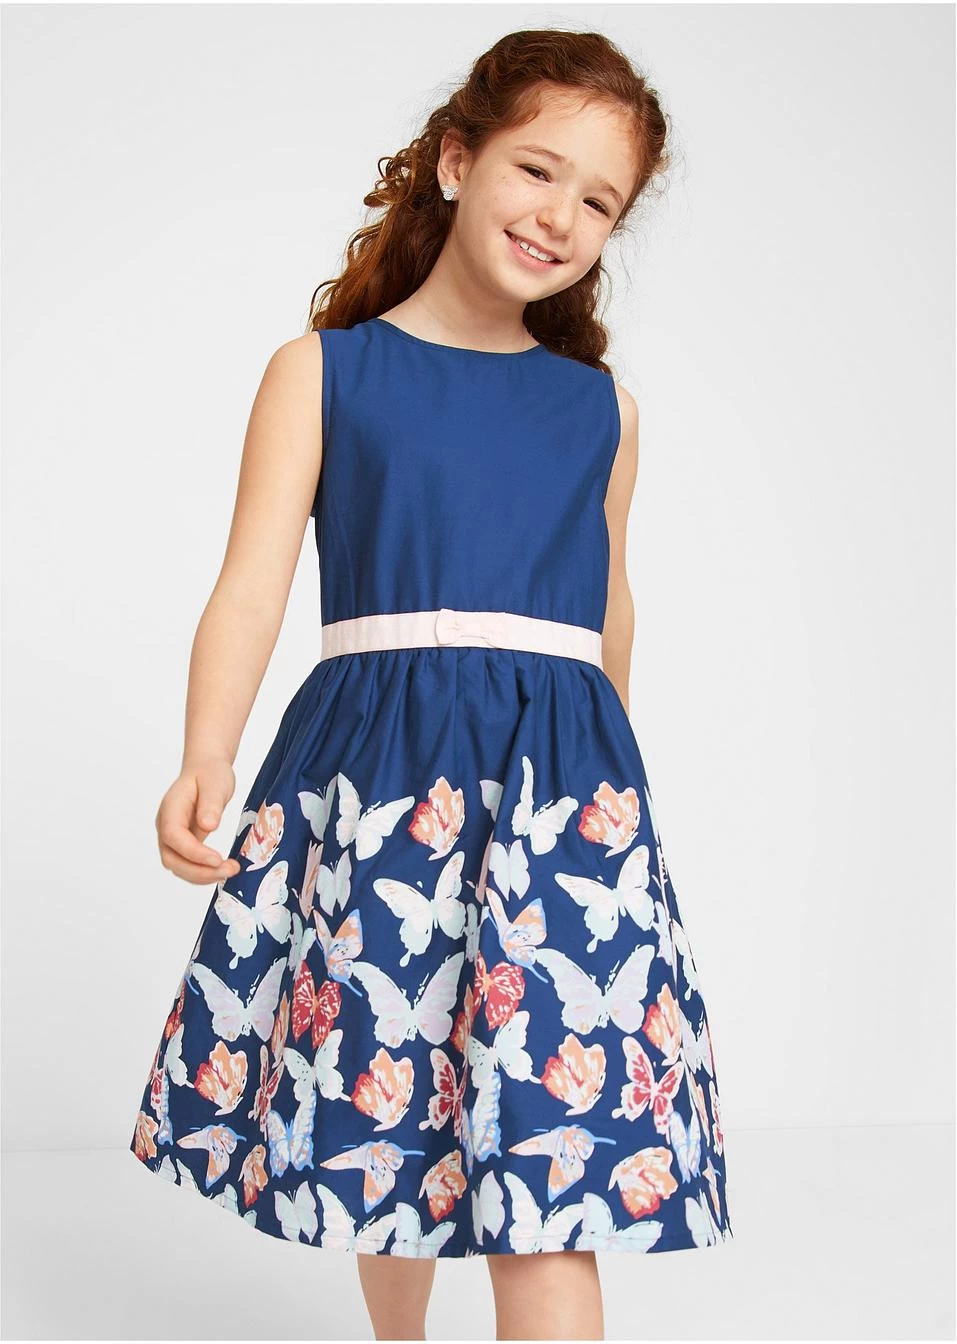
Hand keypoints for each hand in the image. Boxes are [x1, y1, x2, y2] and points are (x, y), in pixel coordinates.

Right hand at [156, 759, 242, 884]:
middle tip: (229, 870)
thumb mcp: (216, 782)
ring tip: (230, 870)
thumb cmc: (210, 774)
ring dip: (202, 875)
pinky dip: (203, 872)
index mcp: (170, 809)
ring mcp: (172, 838)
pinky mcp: (183, 845)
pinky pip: (188, 865)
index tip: (217, 859)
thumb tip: (208, 825)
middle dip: (199, 871)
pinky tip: (223, 870)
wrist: (205, 771)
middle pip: (172, 858)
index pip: (173, 836)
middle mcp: (166, 826)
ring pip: (178, 866)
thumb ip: (211, 803)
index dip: (193, 852)